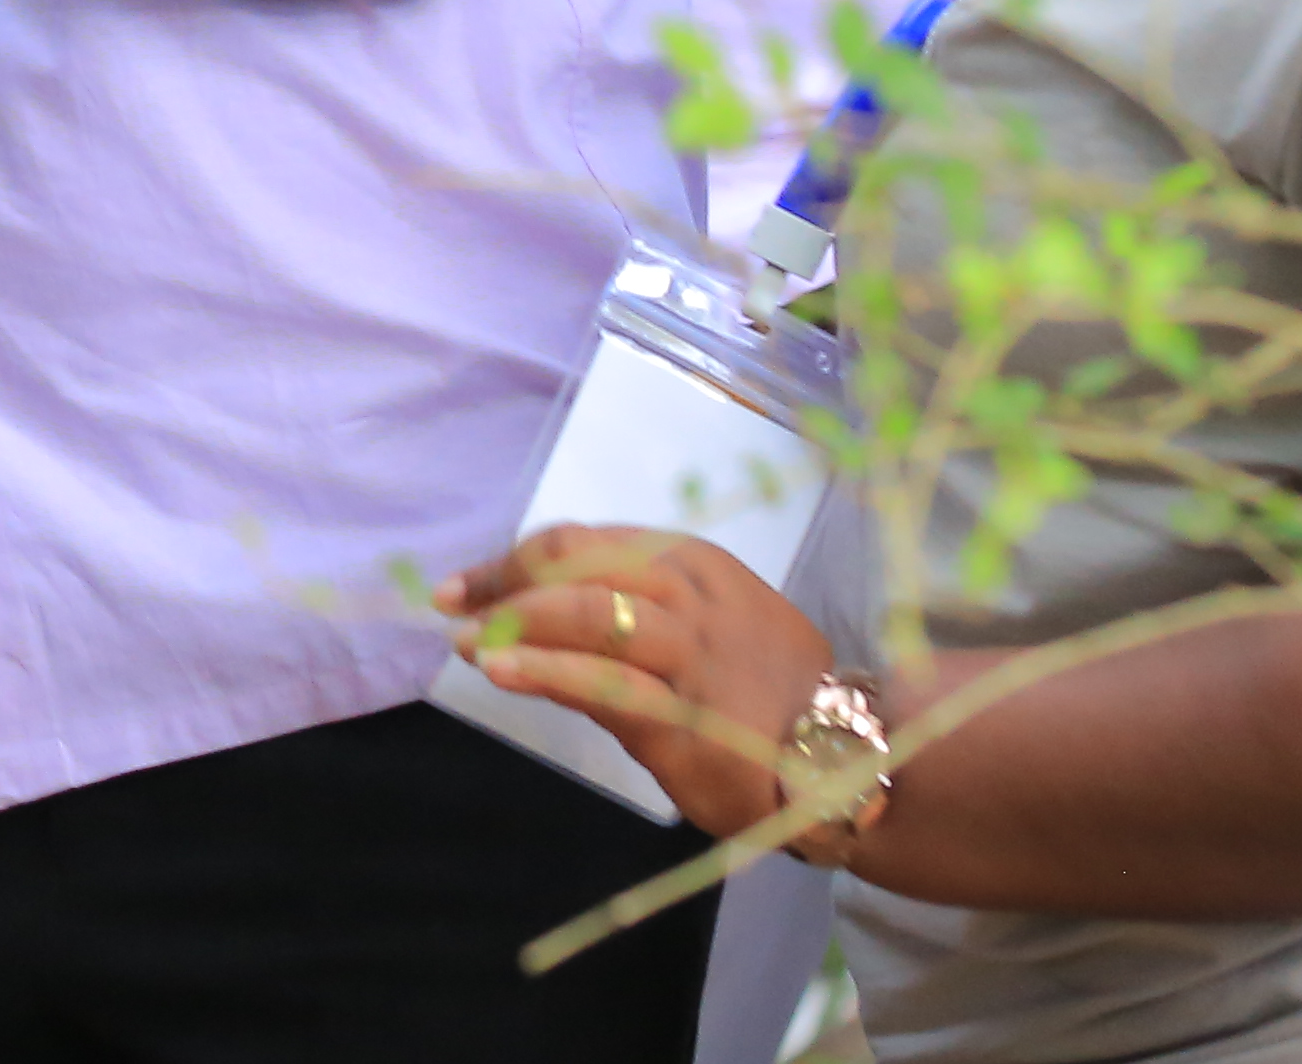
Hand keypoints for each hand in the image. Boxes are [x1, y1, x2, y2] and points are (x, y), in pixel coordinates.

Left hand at [437, 526, 839, 843]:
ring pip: (585, 612)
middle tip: (453, 604)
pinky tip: (502, 670)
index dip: (517, 558)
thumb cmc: (772, 692)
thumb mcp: (715, 622)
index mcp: (692, 561)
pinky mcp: (681, 715)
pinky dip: (543, 670)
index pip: (584, 542)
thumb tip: (557, 605)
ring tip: (466, 640)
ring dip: (513, 621)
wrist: (847, 759)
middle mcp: (686, 595)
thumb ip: (646, 606)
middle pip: (574, 564)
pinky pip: (601, 683)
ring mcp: (685, 654)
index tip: (471, 583)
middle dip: (503, 580)